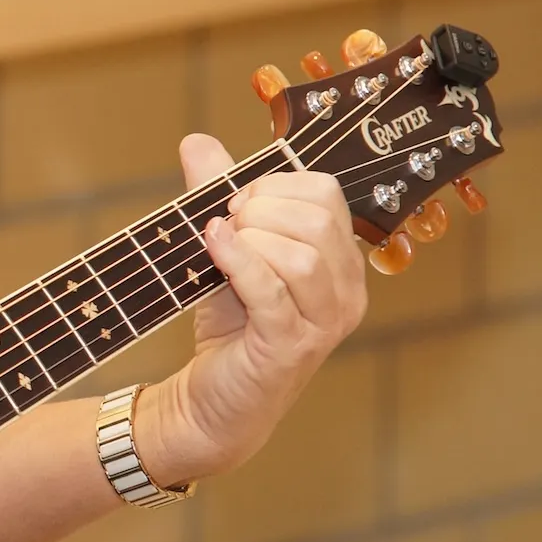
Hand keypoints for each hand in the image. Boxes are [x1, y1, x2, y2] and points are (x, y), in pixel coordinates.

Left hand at [135, 134, 368, 485]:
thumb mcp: (224, 252)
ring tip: (218, 245)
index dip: (273, 185)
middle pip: (317, 219)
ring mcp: (323, 324)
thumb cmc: (227, 325)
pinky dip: (239, 261)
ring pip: (303, 255)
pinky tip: (212, 245)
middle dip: (260, 208)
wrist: (209, 400)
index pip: (326, 194)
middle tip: (224, 225)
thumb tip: (196, 142)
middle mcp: (345, 293)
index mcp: (339, 262)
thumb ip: (215, 196)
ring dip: (250, 238)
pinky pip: (273, 292)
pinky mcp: (290, 349)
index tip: (233, 204)